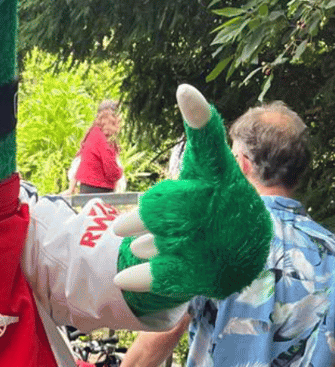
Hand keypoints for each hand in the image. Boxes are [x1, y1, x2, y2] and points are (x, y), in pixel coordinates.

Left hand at [112, 85, 271, 307]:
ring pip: (163, 240)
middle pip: (166, 207)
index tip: (184, 90)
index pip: (207, 142)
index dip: (197, 115)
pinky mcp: (202, 272)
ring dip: (146, 241)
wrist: (244, 244)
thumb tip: (185, 88)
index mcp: (213, 174)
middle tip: (123, 227)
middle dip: (145, 216)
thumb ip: (198, 126)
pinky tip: (123, 278)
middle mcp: (211, 208)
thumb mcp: (205, 161)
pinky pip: (167, 275)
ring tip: (136, 244)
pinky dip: (143, 277)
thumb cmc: (215, 195)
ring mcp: (208, 241)